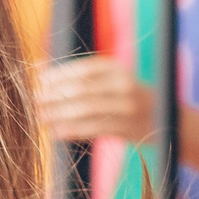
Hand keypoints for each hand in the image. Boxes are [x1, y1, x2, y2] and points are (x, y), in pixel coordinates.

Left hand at [39, 55, 157, 141]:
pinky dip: (71, 130)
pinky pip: (94, 129)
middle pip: (82, 88)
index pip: (84, 69)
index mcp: (117, 69)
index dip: (59, 74)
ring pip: (86, 109)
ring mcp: (128, 107)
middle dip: (54, 95)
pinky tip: (54, 132)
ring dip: (58, 114)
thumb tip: (39, 67)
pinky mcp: (127, 128)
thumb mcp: (110, 81)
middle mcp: (124, 85)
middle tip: (33, 101)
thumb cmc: (125, 98)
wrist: (166, 120)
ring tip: (39, 117)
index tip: (38, 81)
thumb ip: (80, 76)